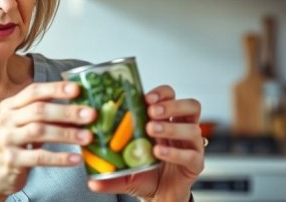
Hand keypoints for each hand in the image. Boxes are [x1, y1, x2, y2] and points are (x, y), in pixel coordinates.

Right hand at [0, 82, 95, 201]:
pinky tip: (76, 158)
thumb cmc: (16, 144)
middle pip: (38, 110)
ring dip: (67, 134)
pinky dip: (60, 157)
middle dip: (67, 111)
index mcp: (10, 105)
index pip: (34, 91)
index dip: (56, 88)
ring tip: (88, 137)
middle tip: (90, 114)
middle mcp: (5, 119)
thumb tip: (82, 108)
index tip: (77, 89)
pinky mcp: (11, 159)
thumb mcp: (25, 124)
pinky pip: (39, 157)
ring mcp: (6, 139)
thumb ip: (47, 114)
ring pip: (39, 131)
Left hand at [87, 85, 203, 201]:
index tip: (145, 97)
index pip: (171, 96)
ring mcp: (191, 146)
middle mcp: (181, 129)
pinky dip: (174, 153)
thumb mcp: (123, 168)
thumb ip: (109, 171)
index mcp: (166, 120)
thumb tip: (90, 181)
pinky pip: (191, 155)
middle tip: (151, 112)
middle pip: (191, 106)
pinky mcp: (195, 164)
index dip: (162, 94)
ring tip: (151, 130)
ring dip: (171, 127)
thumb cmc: (144, 173)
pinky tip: (158, 152)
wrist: (158, 196)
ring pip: (193, 128)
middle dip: (171, 105)